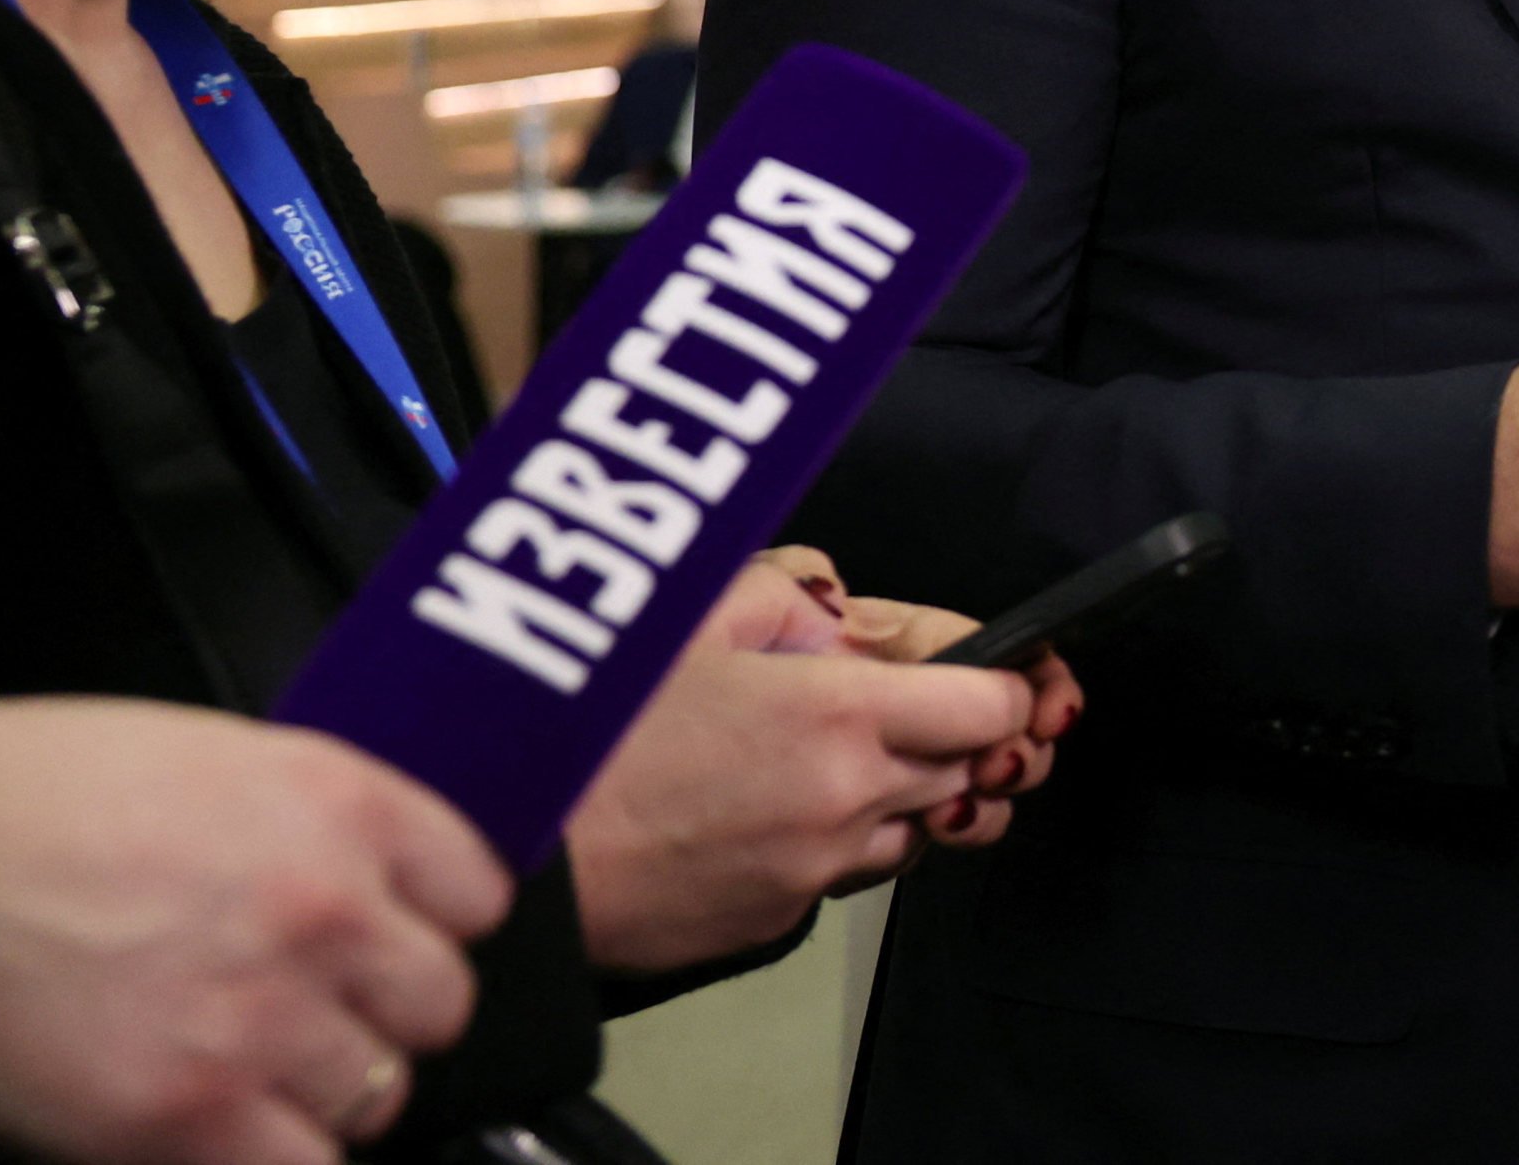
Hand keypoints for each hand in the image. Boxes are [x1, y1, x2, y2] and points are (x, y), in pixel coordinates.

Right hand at [0, 699, 506, 1164]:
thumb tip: (371, 881)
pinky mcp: (183, 1114)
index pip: (480, 892)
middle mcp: (323, 909)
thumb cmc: (25, 798)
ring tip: (249, 1068)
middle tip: (318, 1013)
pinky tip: (220, 1126)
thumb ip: (309, 824)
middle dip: (381, 1013)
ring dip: (321, 1090)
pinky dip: (270, 1154)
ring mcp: (259, 1018)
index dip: (432, 926)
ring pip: (377, 1093)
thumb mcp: (211, 762)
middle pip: (439, 1001)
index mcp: (339, 805)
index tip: (399, 942)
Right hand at [564, 556, 1036, 970]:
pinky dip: (832, 847)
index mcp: (840, 713)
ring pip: (914, 836)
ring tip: (836, 761)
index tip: (1000, 677)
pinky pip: (840, 880)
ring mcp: (814, 871)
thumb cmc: (587, 733)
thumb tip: (832, 606)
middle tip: (920, 712)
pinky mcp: (774, 924)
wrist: (510, 856)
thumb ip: (784, 595)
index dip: (1007, 689)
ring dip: (902, 799)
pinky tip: (772, 814)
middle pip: (968, 775)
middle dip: (961, 744)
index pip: (993, 708)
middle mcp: (846, 799)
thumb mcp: (687, 619)